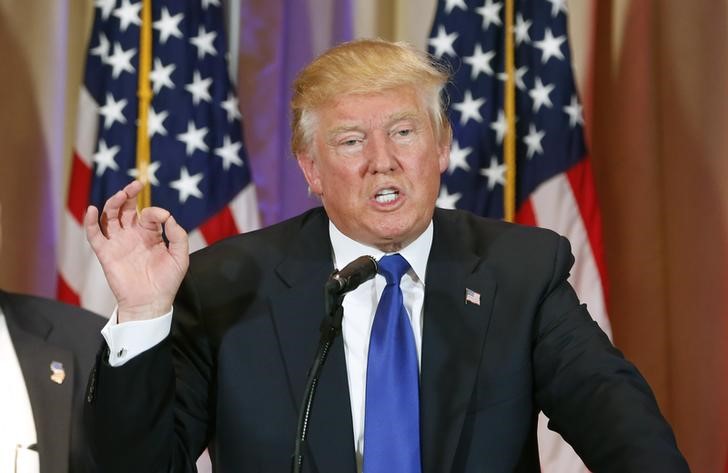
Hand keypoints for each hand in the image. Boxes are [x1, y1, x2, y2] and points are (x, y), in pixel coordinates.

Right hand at [85, 180, 188, 321]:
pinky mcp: (106, 253)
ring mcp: (118, 243)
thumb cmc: (167, 282)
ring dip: (114, 203)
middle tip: (136, 185)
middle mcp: (132, 235)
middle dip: (129, 195)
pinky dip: (91, 221)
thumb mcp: (180, 256)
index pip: (149, 214)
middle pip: (126, 209)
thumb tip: (168, 217)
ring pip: (110, 216)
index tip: (163, 218)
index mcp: (150, 234)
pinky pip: (94, 235)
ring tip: (122, 195)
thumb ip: (178, 235)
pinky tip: (93, 210)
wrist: (151, 303)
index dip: (155, 212)